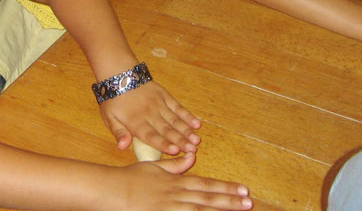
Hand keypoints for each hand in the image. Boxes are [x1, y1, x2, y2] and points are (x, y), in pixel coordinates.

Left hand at [99, 81, 200, 154]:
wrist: (119, 74)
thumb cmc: (114, 99)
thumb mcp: (109, 117)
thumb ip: (118, 132)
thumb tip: (123, 147)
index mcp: (135, 122)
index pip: (151, 136)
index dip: (163, 144)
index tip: (176, 151)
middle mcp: (149, 114)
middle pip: (167, 130)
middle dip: (181, 141)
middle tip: (193, 151)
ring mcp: (159, 104)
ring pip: (175, 120)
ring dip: (187, 131)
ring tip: (197, 140)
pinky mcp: (164, 96)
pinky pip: (178, 107)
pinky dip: (188, 115)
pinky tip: (196, 123)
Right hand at [110, 156, 253, 209]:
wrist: (111, 191)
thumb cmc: (131, 179)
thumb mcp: (154, 166)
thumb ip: (175, 165)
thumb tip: (192, 157)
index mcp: (176, 182)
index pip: (206, 185)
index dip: (226, 188)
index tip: (243, 190)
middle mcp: (177, 196)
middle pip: (208, 199)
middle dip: (230, 201)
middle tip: (250, 203)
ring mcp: (170, 210)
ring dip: (220, 210)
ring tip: (239, 210)